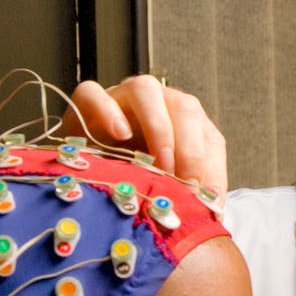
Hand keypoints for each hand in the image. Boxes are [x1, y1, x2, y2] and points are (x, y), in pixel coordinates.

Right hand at [62, 74, 227, 191]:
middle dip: (190, 149)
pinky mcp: (88, 101)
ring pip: (146, 90)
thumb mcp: (163, 187)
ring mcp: (122, 96)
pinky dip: (109, 111)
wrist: (84, 170)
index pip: (209, 137)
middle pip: (184, 107)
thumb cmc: (130, 178)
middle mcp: (158, 102)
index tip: (203, 197)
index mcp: (184, 124)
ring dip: (158, 128)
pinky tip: (119, 134)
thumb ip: (189, 190)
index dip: (209, 167)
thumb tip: (211, 205)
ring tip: (157, 164)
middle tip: (184, 183)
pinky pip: (95, 93)